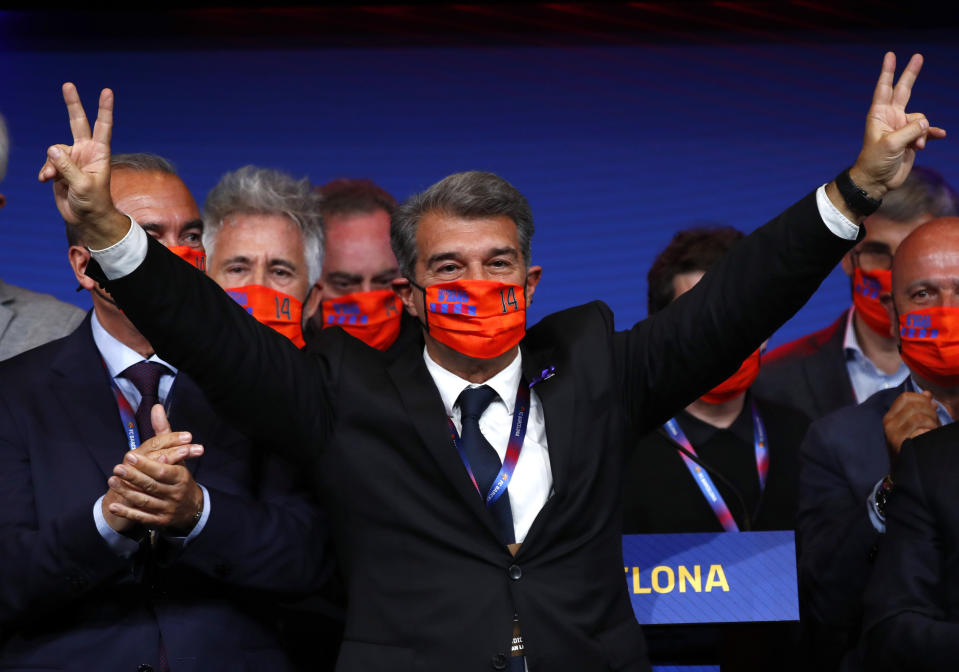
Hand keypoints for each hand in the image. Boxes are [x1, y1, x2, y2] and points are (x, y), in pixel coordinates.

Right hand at [38, 83, 129, 249]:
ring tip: (52, 177)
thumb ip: (68, 167)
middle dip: (73, 104)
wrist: (86, 218)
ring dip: (51, 163)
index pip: (103, 127)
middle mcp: (86, 152)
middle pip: (78, 123)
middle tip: (68, 85)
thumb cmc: (94, 203)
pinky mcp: (60, 168)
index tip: (106, 92)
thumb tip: (52, 149)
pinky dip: (45, 170)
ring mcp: (73, 159)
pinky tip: (46, 180)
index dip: (104, 109)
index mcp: (99, 153)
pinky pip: (48, 162)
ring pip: (55, 149)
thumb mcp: (83, 185)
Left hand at [101, 405, 203, 532]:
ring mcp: (167, 509)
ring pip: (145, 500)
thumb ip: (165, 432)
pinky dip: (126, 511)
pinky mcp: (159, 521)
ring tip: (112, 481)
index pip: (163, 470)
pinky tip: (113, 505)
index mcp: (181, 477)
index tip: (130, 456)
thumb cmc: (180, 477)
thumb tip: (156, 407)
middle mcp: (175, 494)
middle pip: (152, 485)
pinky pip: (141, 516)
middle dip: (134, 477)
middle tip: (117, 468)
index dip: (146, 465)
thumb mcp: (178, 455)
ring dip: (127, 492)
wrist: (191, 509)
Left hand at [849, 53, 946, 199]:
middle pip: (904, 90)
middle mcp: (891, 117)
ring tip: (915, 146)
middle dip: (910, 74)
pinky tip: (940, 135)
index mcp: (879, 115)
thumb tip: (925, 123)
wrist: (877, 181)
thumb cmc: (875, 161)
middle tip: (918, 56)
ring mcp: (902, 127)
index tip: (890, 55)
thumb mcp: (891, 144)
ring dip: (922, 132)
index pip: (884, 88)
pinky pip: (926, 131)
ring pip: (921, 118)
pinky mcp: (911, 139)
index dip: (888, 71)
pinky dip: (932, 134)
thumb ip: (910, 130)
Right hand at [882, 389, 939, 471]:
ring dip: (932, 422)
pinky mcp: (902, 444)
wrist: (903, 470)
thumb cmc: (910, 445)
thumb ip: (918, 409)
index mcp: (890, 416)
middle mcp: (889, 423)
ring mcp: (894, 434)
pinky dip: (929, 433)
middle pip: (914, 405)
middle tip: (935, 420)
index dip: (921, 398)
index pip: (905, 397)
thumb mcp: (911, 425)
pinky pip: (922, 431)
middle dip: (930, 410)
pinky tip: (929, 438)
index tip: (931, 405)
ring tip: (933, 430)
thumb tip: (927, 394)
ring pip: (919, 417)